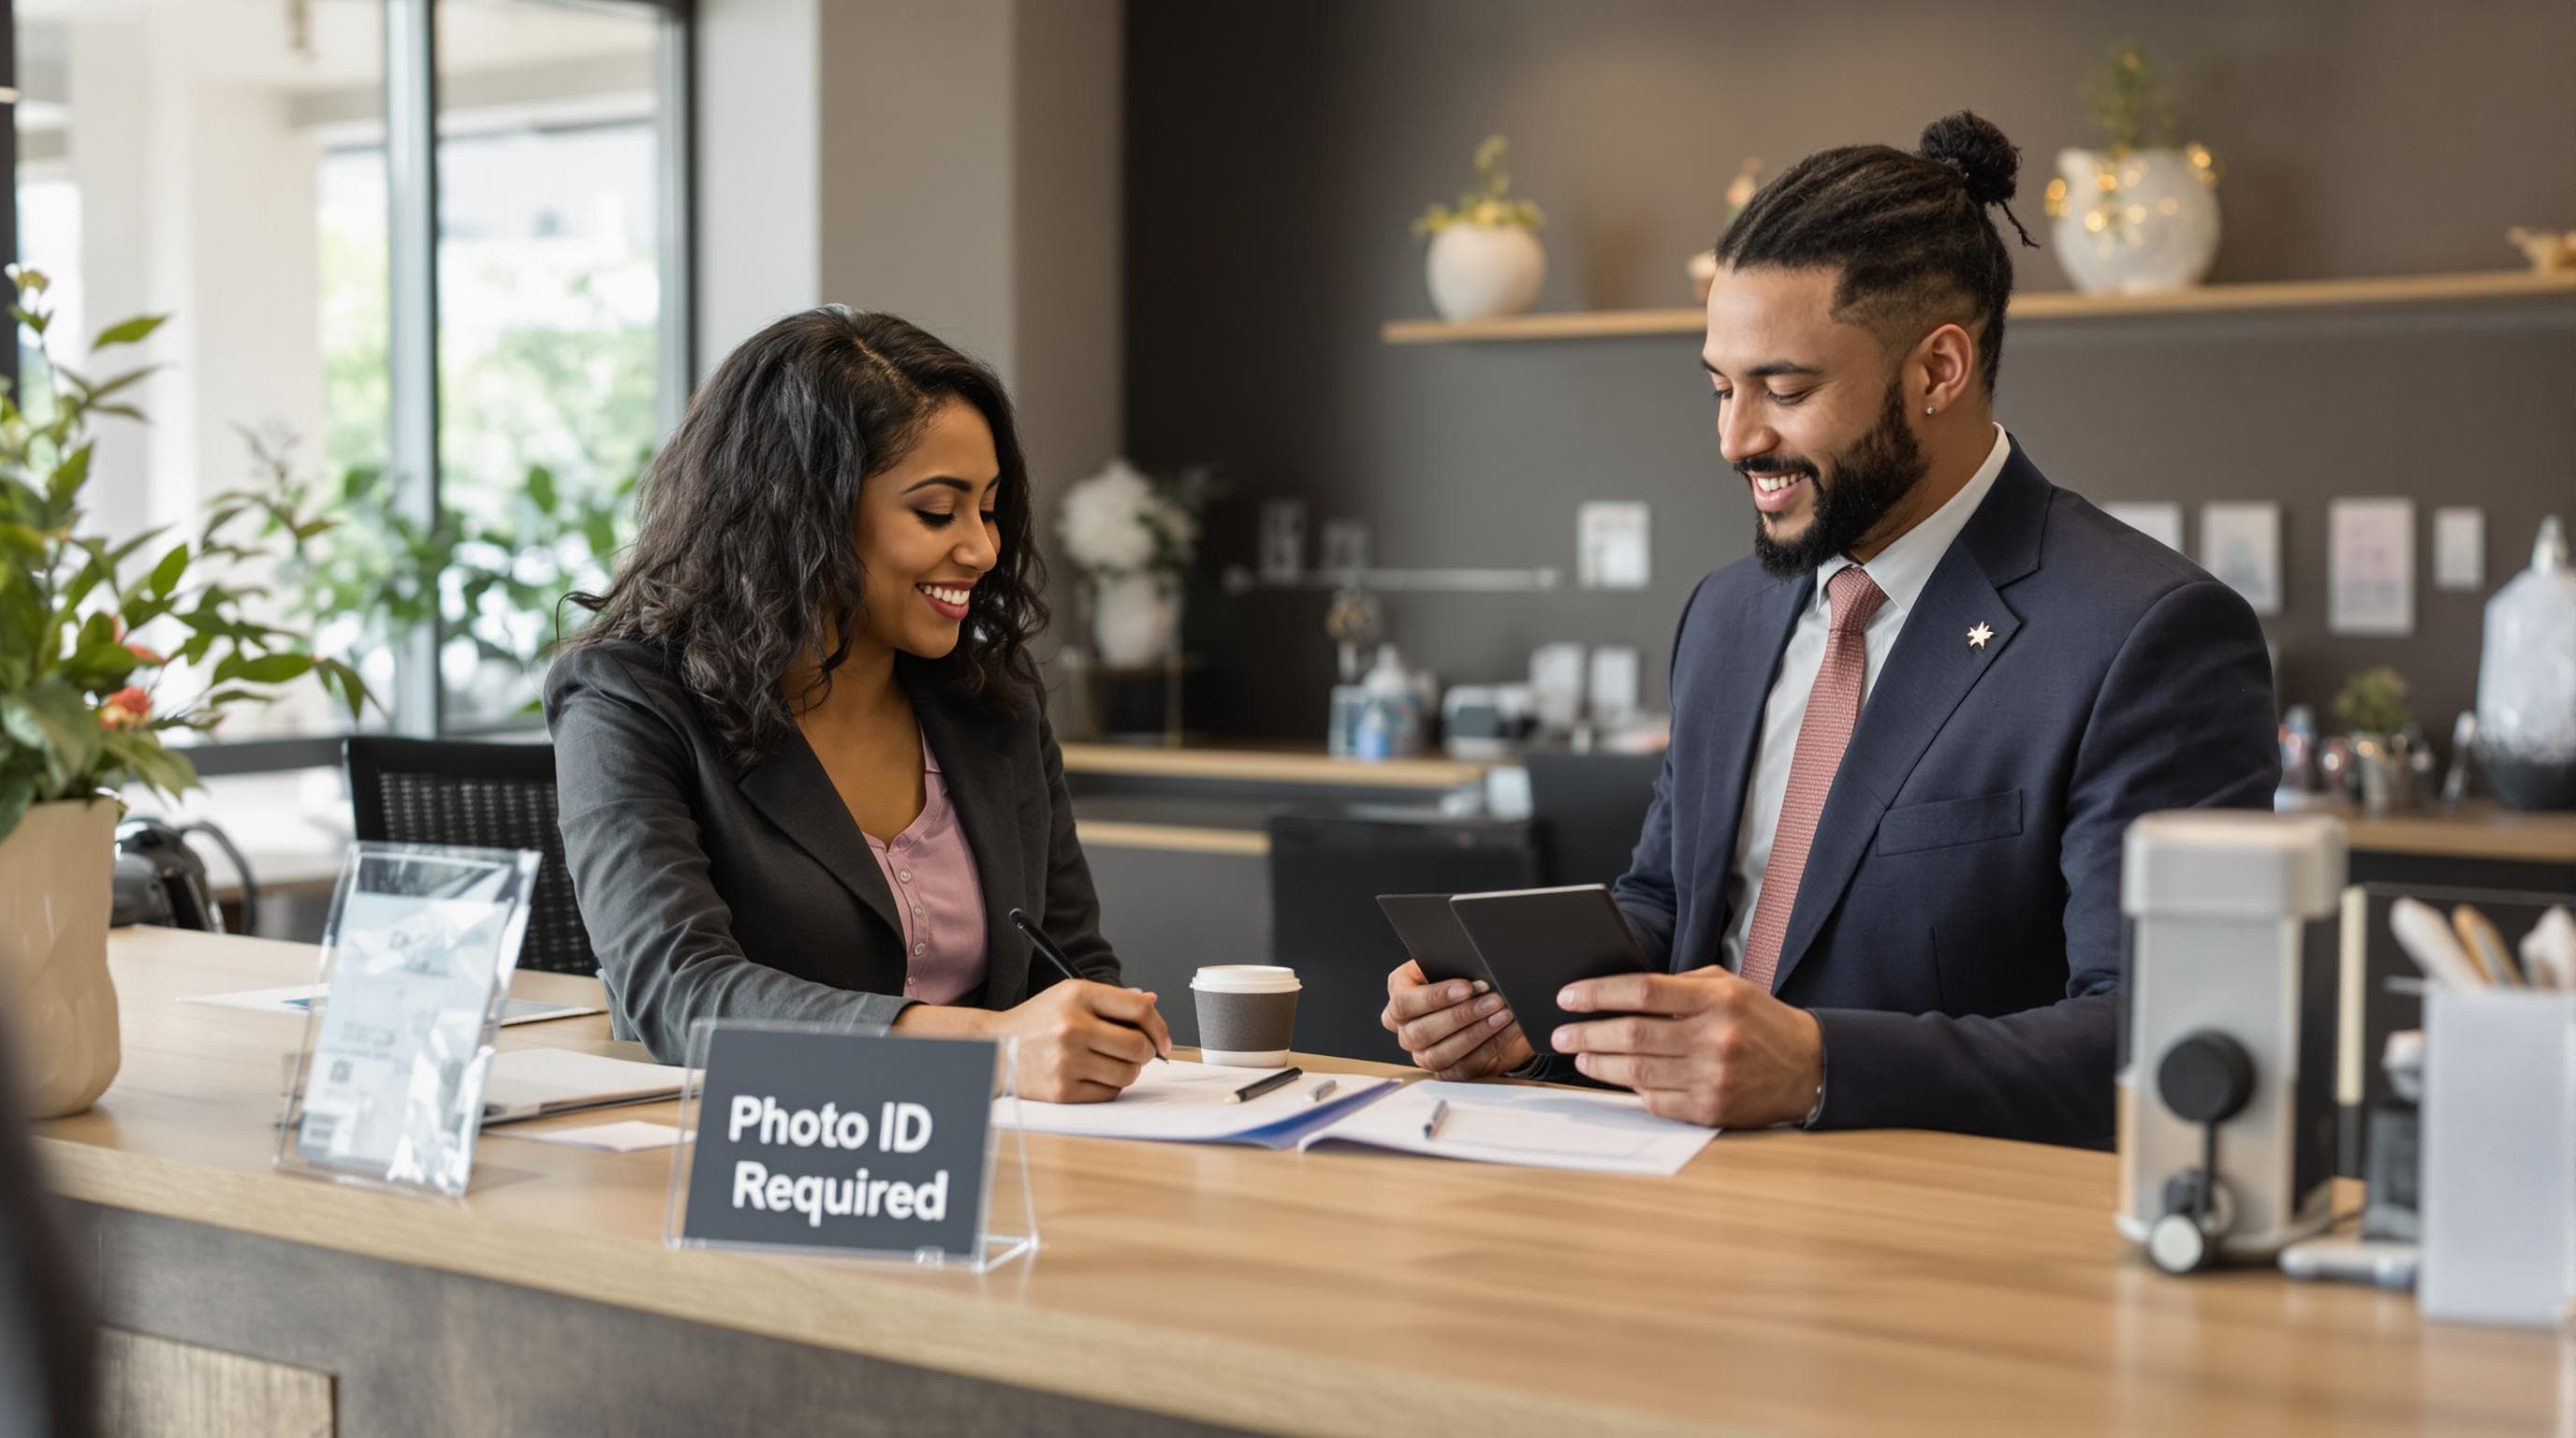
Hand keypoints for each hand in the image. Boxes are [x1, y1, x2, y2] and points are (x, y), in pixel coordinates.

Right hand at [898, 981, 1169, 1102]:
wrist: (996, 1049)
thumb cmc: (1039, 1022)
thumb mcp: (1071, 996)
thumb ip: (1112, 999)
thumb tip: (1153, 1001)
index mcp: (1078, 995)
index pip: (1140, 1009)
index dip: (1159, 1026)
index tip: (1163, 1040)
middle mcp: (1072, 1026)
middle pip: (1139, 1046)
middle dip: (1146, 1052)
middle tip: (1137, 1053)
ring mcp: (1066, 1061)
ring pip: (1128, 1073)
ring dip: (1128, 1071)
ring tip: (1109, 1062)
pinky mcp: (1062, 1090)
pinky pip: (1109, 1093)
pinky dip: (1109, 1086)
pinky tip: (1092, 1075)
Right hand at [1380, 959, 1532, 1079]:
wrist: (1482, 998)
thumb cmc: (1462, 977)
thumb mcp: (1453, 964)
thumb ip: (1451, 964)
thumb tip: (1470, 965)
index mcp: (1399, 996)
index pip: (1404, 1002)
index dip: (1435, 997)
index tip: (1466, 988)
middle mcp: (1405, 1028)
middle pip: (1420, 1032)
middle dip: (1461, 1015)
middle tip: (1492, 1000)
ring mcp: (1422, 1053)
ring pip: (1438, 1055)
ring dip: (1474, 1034)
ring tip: (1501, 1015)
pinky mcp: (1445, 1070)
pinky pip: (1461, 1069)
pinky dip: (1487, 1049)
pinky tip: (1505, 1030)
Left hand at [1550, 966, 1822, 1128]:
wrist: (1808, 1066)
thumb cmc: (1758, 1021)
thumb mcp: (1726, 987)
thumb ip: (1679, 987)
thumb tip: (1618, 992)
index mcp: (1716, 998)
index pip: (1643, 990)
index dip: (1598, 993)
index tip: (1568, 996)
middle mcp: (1714, 1037)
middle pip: (1632, 1034)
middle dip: (1587, 1033)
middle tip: (1561, 1032)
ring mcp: (1712, 1077)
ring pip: (1637, 1071)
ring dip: (1598, 1064)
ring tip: (1579, 1054)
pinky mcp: (1711, 1109)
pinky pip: (1656, 1101)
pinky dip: (1632, 1089)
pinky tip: (1620, 1078)